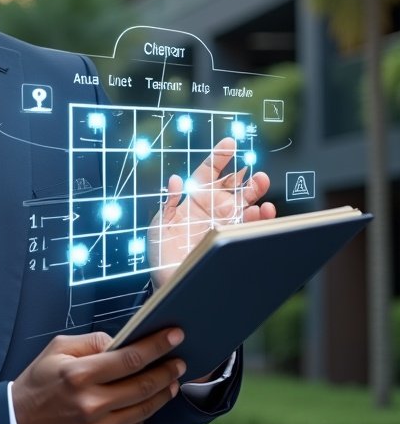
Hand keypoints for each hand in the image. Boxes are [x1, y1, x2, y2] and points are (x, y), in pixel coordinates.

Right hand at [11, 329, 185, 423]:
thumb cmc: (36, 385)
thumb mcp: (55, 351)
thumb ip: (90, 342)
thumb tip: (120, 342)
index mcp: (78, 375)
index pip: (129, 358)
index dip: (156, 346)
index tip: (175, 336)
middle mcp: (90, 404)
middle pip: (143, 385)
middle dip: (167, 370)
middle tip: (179, 360)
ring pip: (143, 410)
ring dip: (162, 393)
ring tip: (171, 381)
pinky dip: (142, 413)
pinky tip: (146, 401)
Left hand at [148, 137, 275, 282]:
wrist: (170, 280)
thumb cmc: (161, 251)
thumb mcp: (159, 224)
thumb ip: (168, 202)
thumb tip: (176, 180)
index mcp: (195, 198)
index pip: (209, 172)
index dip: (219, 157)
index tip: (230, 142)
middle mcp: (214, 208)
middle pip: (235, 187)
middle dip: (248, 178)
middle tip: (258, 175)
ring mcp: (226, 224)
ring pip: (248, 205)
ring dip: (258, 197)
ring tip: (263, 192)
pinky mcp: (233, 240)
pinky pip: (251, 228)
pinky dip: (260, 220)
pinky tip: (263, 214)